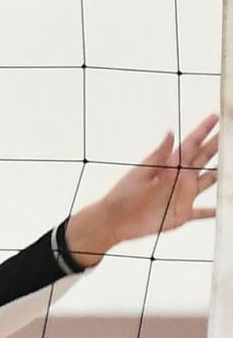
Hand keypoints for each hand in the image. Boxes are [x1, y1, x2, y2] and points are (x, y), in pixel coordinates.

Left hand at [65, 114, 217, 265]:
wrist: (115, 220)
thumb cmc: (123, 194)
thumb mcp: (141, 172)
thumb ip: (159, 155)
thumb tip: (170, 132)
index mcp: (169, 165)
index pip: (191, 144)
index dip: (203, 130)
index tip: (216, 117)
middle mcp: (179, 178)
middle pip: (204, 158)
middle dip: (217, 145)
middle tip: (231, 135)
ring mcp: (183, 195)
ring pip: (208, 181)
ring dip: (221, 174)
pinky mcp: (183, 213)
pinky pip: (202, 212)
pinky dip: (213, 211)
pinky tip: (223, 209)